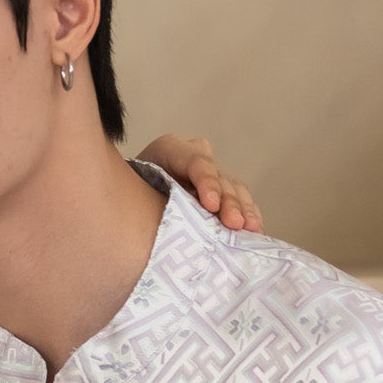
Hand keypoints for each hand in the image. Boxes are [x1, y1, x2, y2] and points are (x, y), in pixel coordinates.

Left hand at [135, 135, 262, 232]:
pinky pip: (242, 201)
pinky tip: (255, 232)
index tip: (211, 205)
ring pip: (235, 188)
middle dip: (229, 201)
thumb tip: (166, 223)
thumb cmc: (128, 196)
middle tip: (234, 223)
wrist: (130, 203)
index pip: (195, 160)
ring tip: (251, 229)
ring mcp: (213, 175)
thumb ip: (148, 198)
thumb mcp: (132, 190)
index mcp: (169, 150)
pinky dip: (249, 216)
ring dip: (244, 210)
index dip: (206, 181)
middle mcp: (196, 158)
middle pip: (219, 176)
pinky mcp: (223, 193)